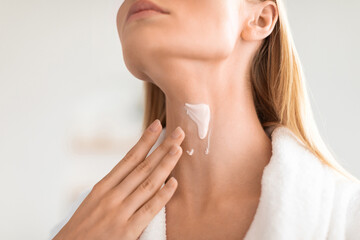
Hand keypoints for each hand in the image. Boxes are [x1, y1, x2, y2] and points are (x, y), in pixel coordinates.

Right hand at [53, 119, 184, 239]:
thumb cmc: (82, 229)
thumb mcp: (93, 202)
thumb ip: (113, 188)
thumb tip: (134, 173)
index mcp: (103, 187)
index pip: (129, 158)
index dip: (145, 141)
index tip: (157, 125)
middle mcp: (112, 196)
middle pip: (143, 167)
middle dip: (162, 148)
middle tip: (178, 132)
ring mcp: (120, 213)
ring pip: (148, 184)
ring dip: (166, 165)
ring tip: (179, 150)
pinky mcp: (127, 231)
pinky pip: (149, 210)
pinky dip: (163, 195)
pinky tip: (174, 183)